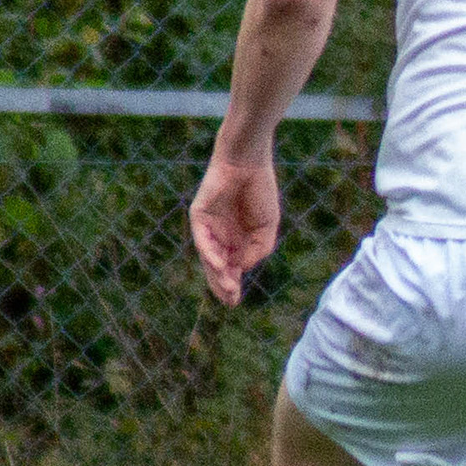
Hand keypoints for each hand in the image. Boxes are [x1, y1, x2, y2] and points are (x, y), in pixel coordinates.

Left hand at [190, 153, 281, 305]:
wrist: (249, 162)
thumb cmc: (260, 191)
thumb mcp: (267, 227)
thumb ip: (258, 249)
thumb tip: (243, 268)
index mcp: (236, 240)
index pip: (230, 269)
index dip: (232, 285)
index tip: (235, 302)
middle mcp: (219, 236)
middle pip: (217, 267)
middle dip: (223, 285)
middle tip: (230, 302)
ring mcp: (208, 227)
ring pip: (208, 256)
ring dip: (216, 273)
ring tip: (227, 288)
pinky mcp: (198, 215)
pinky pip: (202, 238)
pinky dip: (209, 252)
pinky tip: (218, 264)